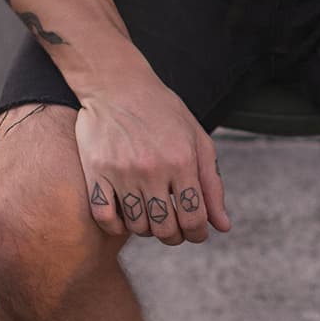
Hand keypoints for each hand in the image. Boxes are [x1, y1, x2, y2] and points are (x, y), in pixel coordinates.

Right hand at [75, 66, 230, 246]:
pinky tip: (125, 216)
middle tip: (173, 228)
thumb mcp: (197, 140)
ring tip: (151, 215)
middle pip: (165, 228)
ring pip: (137, 226)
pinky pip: (105, 217)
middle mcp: (152, 168)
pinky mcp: (96, 172)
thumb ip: (212, 184)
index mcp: (182, 160)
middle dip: (174, 236)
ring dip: (147, 229)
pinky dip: (116, 226)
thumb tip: (223, 226)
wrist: (117, 84)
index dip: (198, 233)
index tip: (195, 233)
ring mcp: (121, 172)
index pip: (194, 218)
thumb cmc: (163, 112)